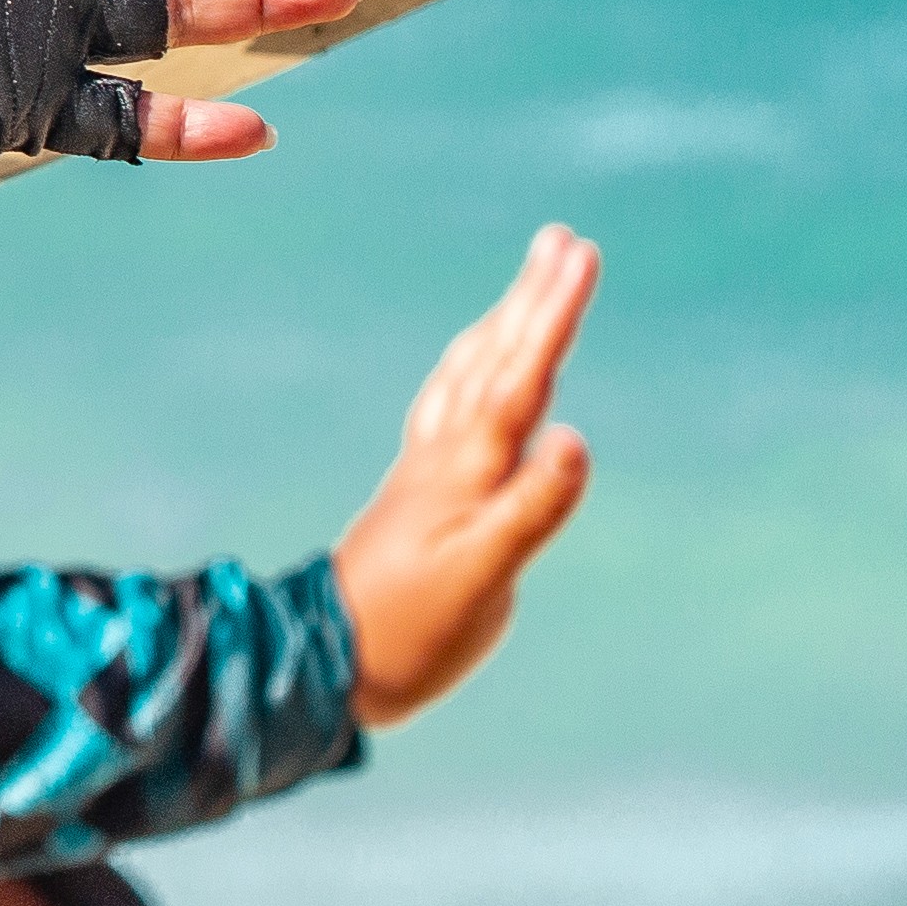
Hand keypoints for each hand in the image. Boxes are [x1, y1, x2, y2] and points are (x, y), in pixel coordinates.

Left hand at [333, 229, 599, 723]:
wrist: (328, 664)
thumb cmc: (412, 628)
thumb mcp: (482, 576)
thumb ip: (530, 508)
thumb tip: (576, 440)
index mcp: (465, 469)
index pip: (521, 378)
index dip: (552, 316)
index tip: (579, 256)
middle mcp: (446, 456)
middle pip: (496, 362)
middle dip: (532, 301)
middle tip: (563, 241)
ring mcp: (427, 472)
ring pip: (470, 377)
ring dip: (502, 327)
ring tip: (525, 283)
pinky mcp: (417, 493)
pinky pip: (449, 410)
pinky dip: (469, 374)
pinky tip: (471, 371)